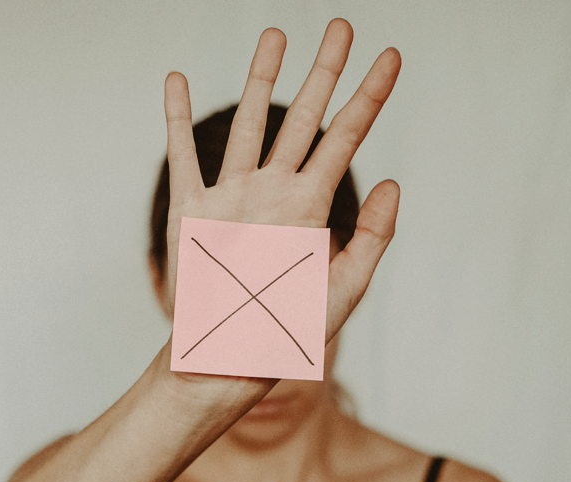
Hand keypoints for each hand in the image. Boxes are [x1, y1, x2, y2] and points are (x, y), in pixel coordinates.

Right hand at [162, 19, 400, 343]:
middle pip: (303, 117)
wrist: (227, 359)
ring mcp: (232, 197)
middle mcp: (274, 192)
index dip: (370, 96)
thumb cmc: (287, 333)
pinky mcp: (191, 210)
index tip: (390, 56)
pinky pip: (182, 155)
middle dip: (323, 70)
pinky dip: (174, 117)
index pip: (347, 138)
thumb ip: (373, 238)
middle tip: (340, 24)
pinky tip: (175, 79)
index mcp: (312, 207)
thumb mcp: (344, 290)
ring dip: (259, 78)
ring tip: (275, 34)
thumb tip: (396, 181)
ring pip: (246, 122)